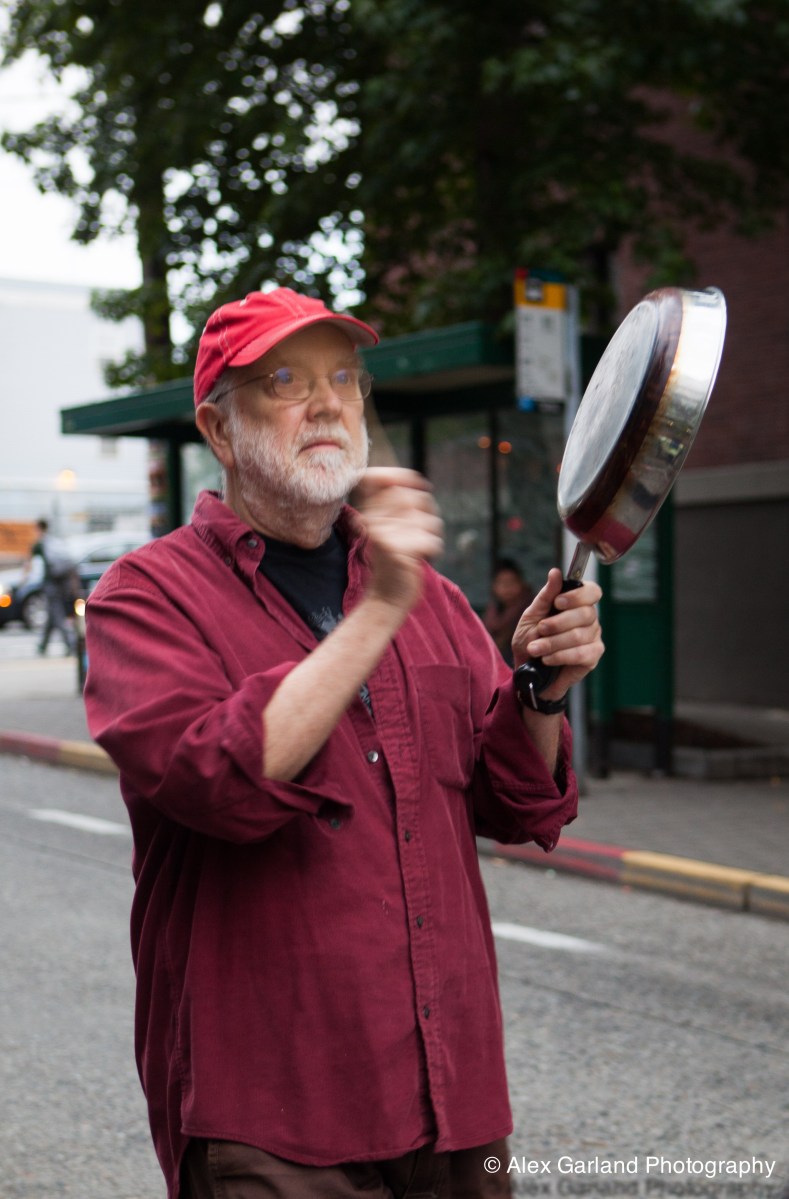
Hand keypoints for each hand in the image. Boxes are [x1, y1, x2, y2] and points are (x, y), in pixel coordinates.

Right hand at [353, 468, 444, 612]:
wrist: (387, 598)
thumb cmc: (395, 562)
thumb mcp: (392, 528)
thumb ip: (401, 505)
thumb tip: (416, 480)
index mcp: (371, 513)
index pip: (380, 477)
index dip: (402, 475)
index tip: (417, 484)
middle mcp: (374, 520)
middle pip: (416, 498)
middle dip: (428, 513)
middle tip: (421, 532)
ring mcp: (384, 534)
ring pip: (428, 520)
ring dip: (433, 534)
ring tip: (420, 546)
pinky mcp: (397, 550)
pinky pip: (431, 540)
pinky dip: (433, 550)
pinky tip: (422, 559)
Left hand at [512, 568, 603, 697]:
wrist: (528, 670)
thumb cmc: (531, 640)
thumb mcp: (532, 615)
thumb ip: (545, 596)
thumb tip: (555, 572)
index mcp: (577, 604)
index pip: (592, 591)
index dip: (578, 595)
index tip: (558, 602)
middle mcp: (589, 618)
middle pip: (586, 613)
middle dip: (558, 622)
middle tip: (541, 629)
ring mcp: (593, 638)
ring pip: (580, 635)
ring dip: (553, 642)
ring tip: (535, 649)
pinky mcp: (592, 657)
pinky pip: (582, 654)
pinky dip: (561, 656)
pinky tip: (547, 659)